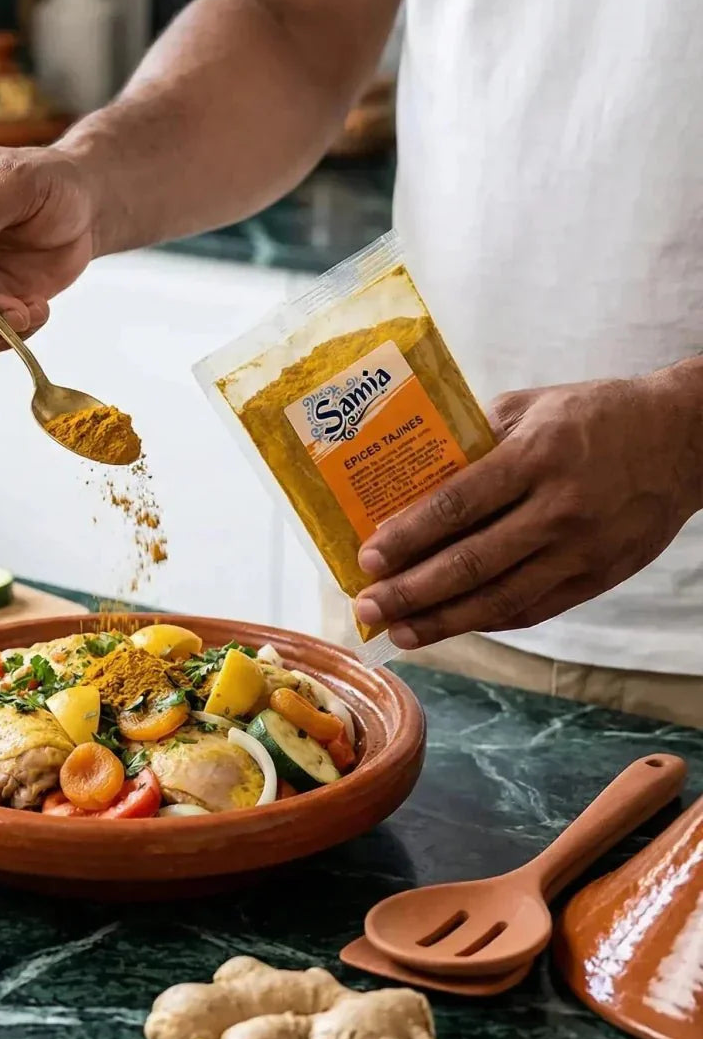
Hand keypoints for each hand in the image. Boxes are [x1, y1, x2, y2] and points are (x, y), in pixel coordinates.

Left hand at [353, 371, 702, 647]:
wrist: (684, 440)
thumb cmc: (595, 416)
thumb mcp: (531, 407)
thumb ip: (474, 438)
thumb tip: (411, 475)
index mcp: (536, 457)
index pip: (458, 505)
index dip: (409, 536)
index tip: (368, 558)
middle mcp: (559, 509)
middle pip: (473, 562)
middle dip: (413, 591)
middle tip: (368, 606)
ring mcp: (582, 550)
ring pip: (502, 598)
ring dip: (444, 621)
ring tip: (400, 631)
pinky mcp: (599, 577)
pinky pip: (534, 609)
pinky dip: (488, 621)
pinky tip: (450, 626)